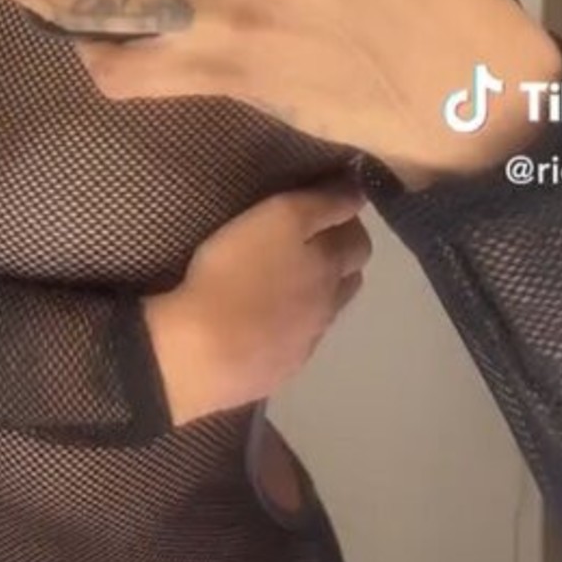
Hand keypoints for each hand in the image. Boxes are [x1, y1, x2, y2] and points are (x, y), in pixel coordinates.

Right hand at [142, 176, 371, 426]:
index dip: (346, 221)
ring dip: (315, 294)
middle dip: (338, 257)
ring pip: (325, 311)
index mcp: (330, 266)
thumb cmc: (234, 271)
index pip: (360, 241)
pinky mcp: (280, 368)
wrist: (201, 352)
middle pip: (350, 278)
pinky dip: (288, 326)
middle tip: (303, 242)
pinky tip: (261, 321)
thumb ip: (322, 204)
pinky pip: (296, 341)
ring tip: (280, 282)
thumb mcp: (278, 217)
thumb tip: (359, 192)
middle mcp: (328, 305)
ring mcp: (306, 342)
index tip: (323, 207)